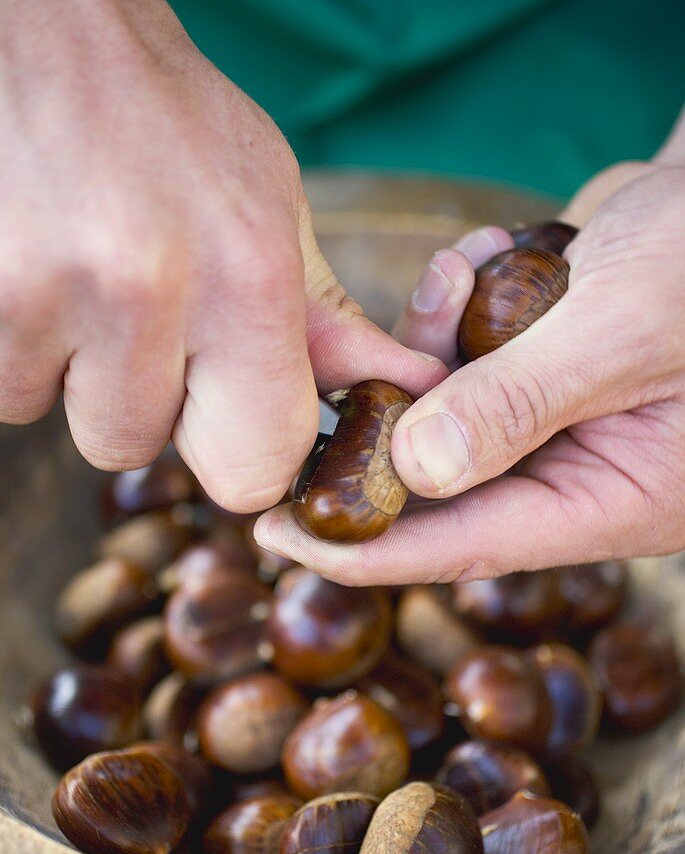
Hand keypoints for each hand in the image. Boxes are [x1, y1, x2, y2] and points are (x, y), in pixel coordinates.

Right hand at [0, 0, 439, 511]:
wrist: (38, 16)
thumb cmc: (166, 119)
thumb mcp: (269, 206)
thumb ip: (324, 320)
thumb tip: (406, 388)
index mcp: (244, 278)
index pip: (251, 470)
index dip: (231, 456)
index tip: (219, 419)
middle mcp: (143, 290)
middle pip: (125, 446)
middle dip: (124, 399)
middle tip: (126, 310)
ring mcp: (35, 286)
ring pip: (37, 408)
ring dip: (49, 360)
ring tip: (66, 266)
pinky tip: (16, 254)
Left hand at [255, 149, 684, 582]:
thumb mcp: (622, 327)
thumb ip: (517, 402)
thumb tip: (414, 471)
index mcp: (615, 499)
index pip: (470, 546)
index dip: (369, 549)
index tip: (278, 534)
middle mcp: (580, 474)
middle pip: (444, 481)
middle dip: (396, 415)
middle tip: (348, 363)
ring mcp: (557, 422)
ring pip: (445, 412)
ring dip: (435, 342)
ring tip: (464, 273)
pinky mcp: (539, 371)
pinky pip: (467, 360)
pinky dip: (464, 308)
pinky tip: (496, 256)